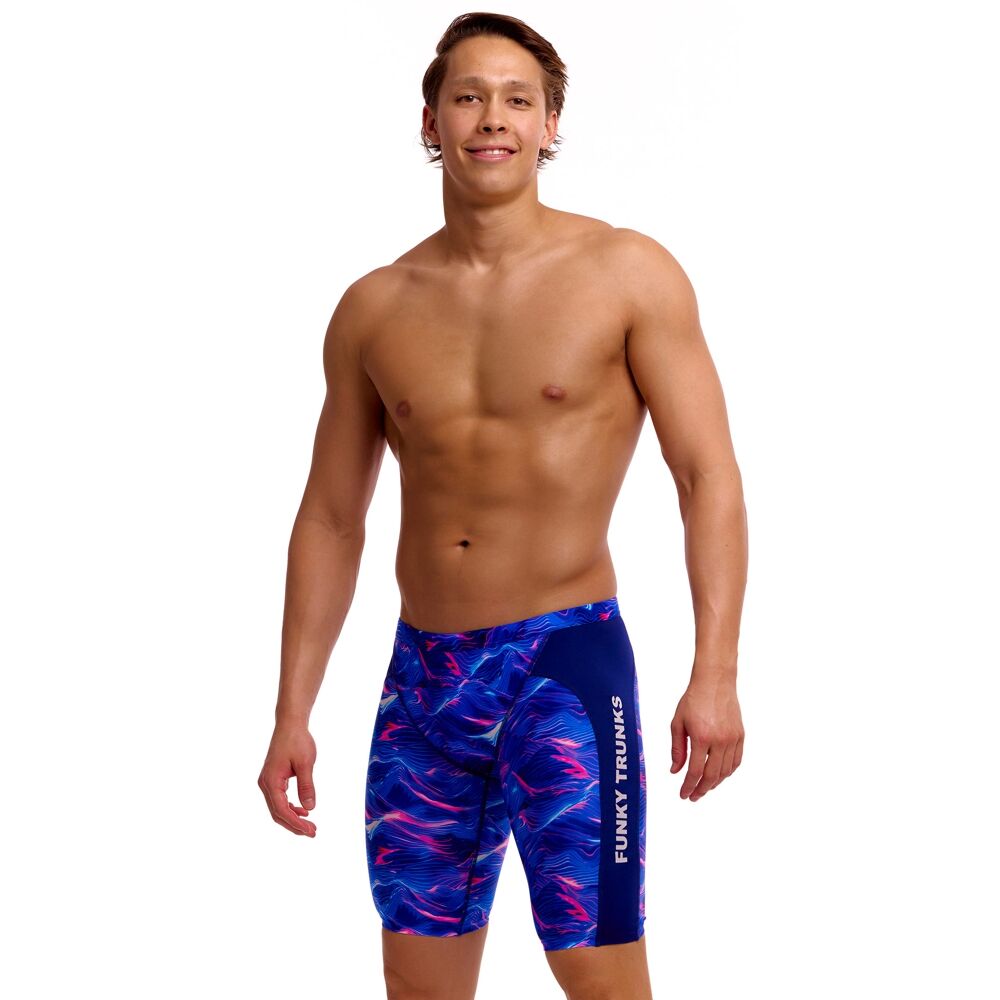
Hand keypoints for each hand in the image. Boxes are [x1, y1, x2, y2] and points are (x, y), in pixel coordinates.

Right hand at [258, 723, 317, 835]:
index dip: (296, 824)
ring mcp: (267, 782)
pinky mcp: (272, 779)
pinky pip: (279, 799)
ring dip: (292, 818)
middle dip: (294, 825)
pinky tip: (303, 811)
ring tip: (310, 825)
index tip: (310, 831)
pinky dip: (290, 807)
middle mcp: (265, 784)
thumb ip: (307, 786)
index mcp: (271, 781)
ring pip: (277, 808)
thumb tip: (310, 808)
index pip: (282, 810)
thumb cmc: (297, 740)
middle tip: (312, 832)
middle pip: (277, 813)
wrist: (289, 724)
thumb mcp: (306, 763)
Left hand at [670, 676, 743, 800]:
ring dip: (715, 783)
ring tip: (704, 787)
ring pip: (725, 771)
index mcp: (701, 737)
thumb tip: (675, 771)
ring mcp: (732, 739)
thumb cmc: (693, 700)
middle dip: (701, 789)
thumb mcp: (677, 723)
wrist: (715, 682)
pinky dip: (728, 772)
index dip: (689, 786)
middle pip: (712, 776)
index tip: (683, 795)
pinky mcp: (740, 736)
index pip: (695, 771)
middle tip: (693, 796)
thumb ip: (677, 749)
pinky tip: (719, 776)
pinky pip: (736, 761)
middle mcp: (719, 740)